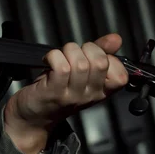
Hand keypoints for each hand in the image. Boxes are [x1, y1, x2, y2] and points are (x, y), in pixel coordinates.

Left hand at [3, 33, 128, 153]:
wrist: (33, 115)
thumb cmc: (57, 88)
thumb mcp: (82, 72)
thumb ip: (100, 54)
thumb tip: (116, 39)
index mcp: (101, 91)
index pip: (121, 76)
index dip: (109, 58)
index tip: (92, 56)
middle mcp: (90, 96)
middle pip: (100, 63)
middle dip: (87, 48)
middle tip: (74, 53)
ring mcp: (72, 95)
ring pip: (80, 63)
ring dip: (68, 51)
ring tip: (60, 56)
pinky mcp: (54, 92)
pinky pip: (61, 67)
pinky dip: (54, 56)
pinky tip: (48, 60)